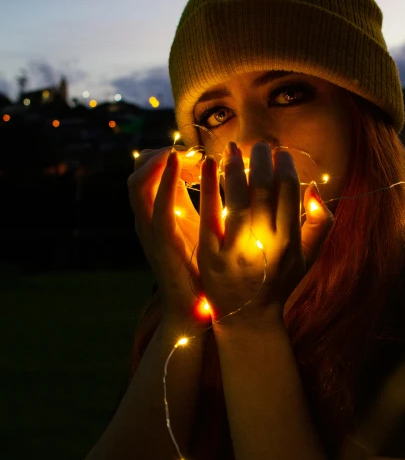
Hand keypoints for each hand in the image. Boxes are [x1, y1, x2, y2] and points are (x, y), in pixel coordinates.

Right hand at [128, 146, 208, 323]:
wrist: (195, 309)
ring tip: (183, 152)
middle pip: (138, 173)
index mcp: (154, 216)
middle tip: (190, 149)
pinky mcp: (161, 243)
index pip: (147, 173)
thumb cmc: (201, 269)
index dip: (166, 155)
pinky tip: (182, 164)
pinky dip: (166, 180)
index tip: (195, 151)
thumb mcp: (198, 227)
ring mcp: (149, 232)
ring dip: (159, 161)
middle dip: (160, 153)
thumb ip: (197, 201)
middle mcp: (146, 220)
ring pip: (138, 183)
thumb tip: (211, 170)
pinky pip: (156, 205)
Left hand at [196, 141, 333, 329]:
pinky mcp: (211, 254)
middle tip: (256, 144)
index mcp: (289, 241)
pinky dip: (209, 185)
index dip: (284, 166)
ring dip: (234, 167)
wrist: (247, 319)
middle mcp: (264, 243)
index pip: (288, 191)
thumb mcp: (307, 257)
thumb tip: (314, 187)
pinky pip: (209, 213)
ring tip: (232, 150)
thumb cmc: (278, 284)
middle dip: (260, 159)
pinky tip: (208, 165)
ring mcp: (236, 248)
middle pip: (262, 188)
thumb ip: (321, 223)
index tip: (279, 152)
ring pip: (236, 197)